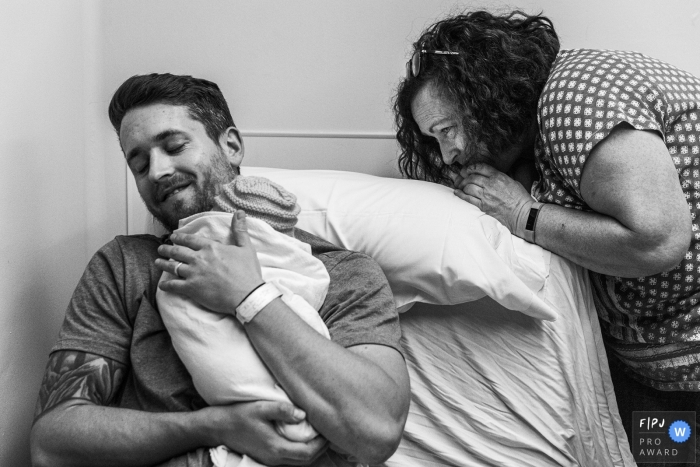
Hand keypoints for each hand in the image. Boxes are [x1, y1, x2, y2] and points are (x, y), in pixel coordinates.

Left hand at [155, 211, 263, 313]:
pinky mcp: (191, 289)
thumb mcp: (246, 248)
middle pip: (178, 252)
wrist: (246, 295)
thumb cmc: (247, 272)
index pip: (190, 240)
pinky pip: (174, 286)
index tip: (173, 236)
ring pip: (172, 267)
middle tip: (161, 248)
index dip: (180, 238)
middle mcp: (199, 258)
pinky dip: (166, 285)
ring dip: (163, 264)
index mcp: (211, 247)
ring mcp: (193, 274)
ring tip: (157, 262)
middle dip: (167, 249)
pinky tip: (162, 285)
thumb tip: (239, 212)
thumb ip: (240, 230)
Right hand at [204, 400, 328, 465]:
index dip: (321, 443)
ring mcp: (270, 460)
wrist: (219, 427)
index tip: (328, 429)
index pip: (308, 453)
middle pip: (307, 460)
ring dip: (312, 451)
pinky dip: (301, 451)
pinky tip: (304, 438)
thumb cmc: (240, 415)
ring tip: (319, 434)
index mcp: (276, 448)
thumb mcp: (261, 408)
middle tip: (328, 431)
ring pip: (299, 462)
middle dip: (320, 448)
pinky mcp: (267, 457)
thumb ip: (282, 410)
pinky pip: (290, 459)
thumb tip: (303, 414)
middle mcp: (275, 459)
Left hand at [452, 162, 534, 237]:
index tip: (467, 169)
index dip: (471, 167)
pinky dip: (460, 194)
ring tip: (461, 186)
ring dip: (462, 185)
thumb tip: (491, 175)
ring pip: (468, 187)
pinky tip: (457, 192)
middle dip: (465, 177)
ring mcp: (486, 196)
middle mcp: (490, 185)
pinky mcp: (483, 206)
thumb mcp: (512, 181)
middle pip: (472, 177)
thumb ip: (500, 177)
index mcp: (499, 176)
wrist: (522, 214)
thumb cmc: (520, 198)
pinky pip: (468, 198)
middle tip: (462, 178)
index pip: (480, 168)